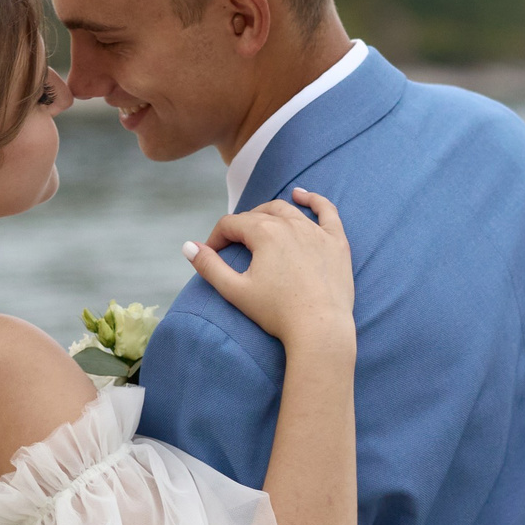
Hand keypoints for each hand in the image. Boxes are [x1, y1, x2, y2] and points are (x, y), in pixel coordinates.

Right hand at [186, 188, 353, 352]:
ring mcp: (316, 231)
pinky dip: (313, 199)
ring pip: (287, 210)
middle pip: (258, 214)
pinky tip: (302, 195)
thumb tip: (188, 246)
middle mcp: (290, 224)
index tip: (211, 254)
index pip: (232, 224)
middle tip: (234, 246)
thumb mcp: (235, 290)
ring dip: (269, 212)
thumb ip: (209, 266)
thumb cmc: (277, 312)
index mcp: (264, 232)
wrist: (320, 329)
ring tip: (259, 221)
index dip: (217, 237)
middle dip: (242, 226)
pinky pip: (326, 211)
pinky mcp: (336, 242)